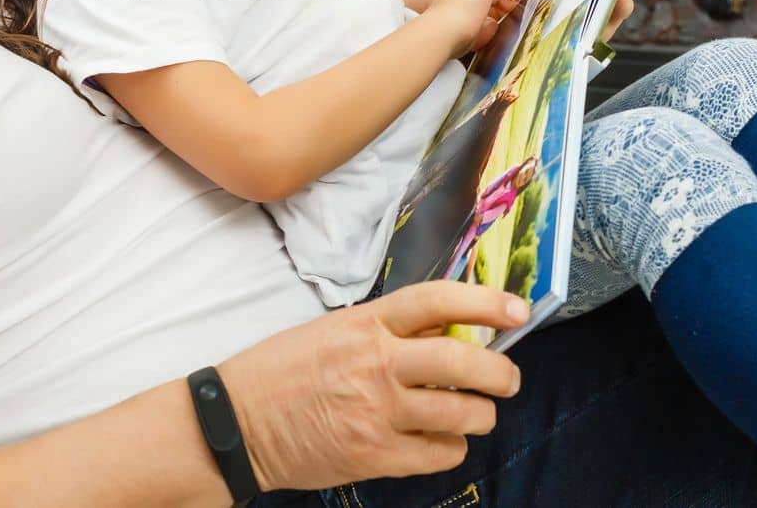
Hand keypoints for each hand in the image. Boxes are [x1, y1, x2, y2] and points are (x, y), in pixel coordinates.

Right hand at [220, 281, 526, 491]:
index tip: (518, 310)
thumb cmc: (284, 370)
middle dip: (500, 372)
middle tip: (509, 379)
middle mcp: (376, 364)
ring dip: (482, 415)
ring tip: (480, 414)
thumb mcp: (334, 331)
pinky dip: (453, 449)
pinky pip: (438, 454)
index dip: (485, 303)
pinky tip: (444, 442)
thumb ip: (388, 330)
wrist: (239, 422)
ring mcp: (376, 412)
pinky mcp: (374, 455)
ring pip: (459, 413)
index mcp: (366, 324)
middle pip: (461, 362)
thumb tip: (449, 330)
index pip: (436, 302)